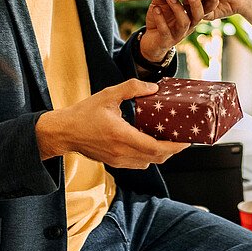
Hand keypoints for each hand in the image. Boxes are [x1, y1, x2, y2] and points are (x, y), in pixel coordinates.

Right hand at [36, 80, 188, 167]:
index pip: (156, 148)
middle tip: (184, 138)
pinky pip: (139, 163)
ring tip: (170, 140)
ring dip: (162, 154)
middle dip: (173, 150)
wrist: (64, 132)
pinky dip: (150, 156)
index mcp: (121, 136)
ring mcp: (118, 161)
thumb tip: (154, 87)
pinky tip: (151, 142)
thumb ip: (131, 88)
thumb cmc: (84, 113)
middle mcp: (122, 153)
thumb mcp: (108, 95)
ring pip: (149, 163)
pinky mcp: (115, 163)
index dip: (175, 146)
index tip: (187, 140)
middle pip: (156, 158)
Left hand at [139, 0, 218, 62]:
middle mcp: (188, 25)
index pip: (205, 7)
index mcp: (192, 16)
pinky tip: (156, 9)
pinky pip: (165, 31)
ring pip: (184, 22)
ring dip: (178, 9)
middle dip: (196, 3)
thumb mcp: (164, 5)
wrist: (150, 43)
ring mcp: (178, 34)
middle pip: (199, 15)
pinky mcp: (166, 41)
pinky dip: (160, 19)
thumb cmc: (160, 21)